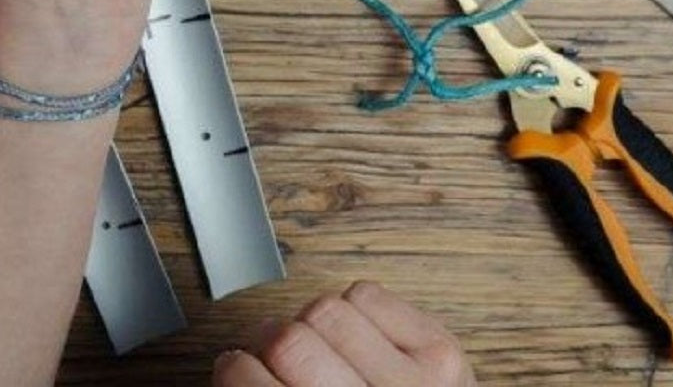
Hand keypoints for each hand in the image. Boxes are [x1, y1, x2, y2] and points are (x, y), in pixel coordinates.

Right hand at [214, 282, 477, 386]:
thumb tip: (231, 369)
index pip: (254, 381)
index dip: (234, 370)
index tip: (233, 368)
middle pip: (289, 340)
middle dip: (269, 343)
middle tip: (269, 357)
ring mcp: (418, 379)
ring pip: (326, 308)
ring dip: (312, 326)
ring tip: (318, 351)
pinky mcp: (440, 349)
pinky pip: (366, 294)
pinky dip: (352, 310)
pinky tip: (356, 342)